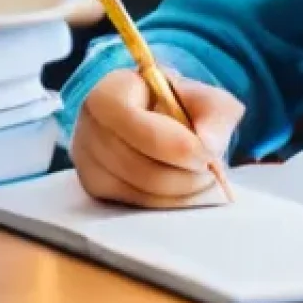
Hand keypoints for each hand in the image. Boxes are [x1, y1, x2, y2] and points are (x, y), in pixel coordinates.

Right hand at [70, 68, 243, 207]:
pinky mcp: (95, 191)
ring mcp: (87, 164)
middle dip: (184, 174)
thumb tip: (210, 146)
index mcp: (108, 95)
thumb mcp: (203, 96)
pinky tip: (182, 186)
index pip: (137, 126)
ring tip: (201, 176)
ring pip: (141, 191)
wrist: (151, 115)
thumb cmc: (175, 103)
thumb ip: (215, 113)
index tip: (208, 154)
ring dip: (181, 190)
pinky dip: (168, 202)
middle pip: (140, 167)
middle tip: (211, 169)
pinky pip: (137, 206)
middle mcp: (88, 130)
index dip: (177, 146)